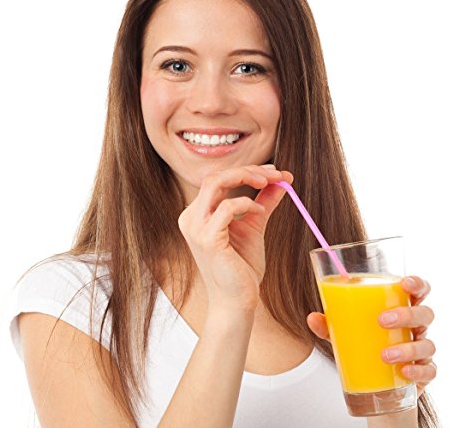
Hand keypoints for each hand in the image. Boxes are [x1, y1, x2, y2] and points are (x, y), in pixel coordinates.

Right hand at [178, 164, 292, 311]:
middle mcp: (191, 218)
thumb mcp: (254, 226)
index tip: (273, 172)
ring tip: (268, 182)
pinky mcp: (207, 239)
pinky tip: (259, 212)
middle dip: (248, 170)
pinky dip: (247, 203)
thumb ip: (264, 202)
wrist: (237, 301)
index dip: (246, 170)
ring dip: (246, 176)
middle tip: (275, 173)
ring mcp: (196, 228)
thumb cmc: (241, 268)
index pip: (218, 179)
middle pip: (215, 176)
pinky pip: (227, 207)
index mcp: (198, 214)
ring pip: (215, 182)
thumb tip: (281, 180)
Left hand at [307, 275, 436, 396]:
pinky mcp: (422, 374)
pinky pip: (429, 371)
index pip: (418, 290)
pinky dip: (418, 371)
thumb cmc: (365, 345)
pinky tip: (404, 372)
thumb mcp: (345, 333)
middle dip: (406, 314)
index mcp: (400, 308)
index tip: (404, 283)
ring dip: (407, 348)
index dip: (417, 284)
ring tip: (384, 355)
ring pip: (427, 344)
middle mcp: (416, 327)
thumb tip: (311, 318)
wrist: (378, 383)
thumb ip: (330, 324)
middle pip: (424, 314)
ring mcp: (421, 350)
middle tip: (382, 320)